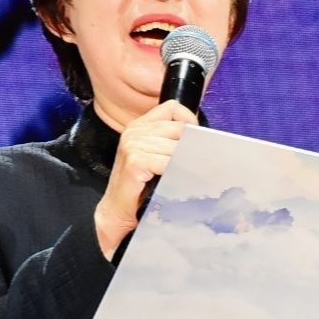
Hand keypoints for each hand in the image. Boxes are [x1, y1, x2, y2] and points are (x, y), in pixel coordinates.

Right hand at [95, 100, 197, 259]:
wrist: (117, 210)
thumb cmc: (139, 185)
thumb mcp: (154, 155)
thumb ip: (170, 140)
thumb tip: (200, 136)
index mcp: (139, 125)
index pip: (173, 108)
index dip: (189, 121)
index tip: (196, 140)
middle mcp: (134, 131)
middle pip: (178, 128)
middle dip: (191, 146)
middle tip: (196, 163)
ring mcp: (133, 145)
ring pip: (176, 147)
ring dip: (185, 163)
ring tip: (185, 176)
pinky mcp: (135, 161)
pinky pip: (168, 162)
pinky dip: (177, 172)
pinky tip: (175, 181)